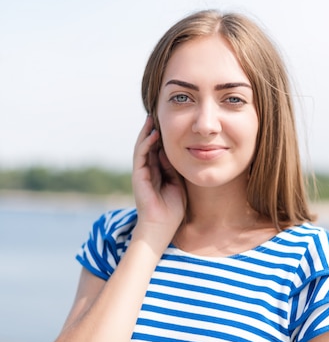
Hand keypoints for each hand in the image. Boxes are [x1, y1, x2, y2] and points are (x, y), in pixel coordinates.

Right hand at [132, 116, 185, 237]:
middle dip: (153, 130)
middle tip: (158, 114)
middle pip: (149, 146)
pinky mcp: (138, 177)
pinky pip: (141, 156)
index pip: (158, 151)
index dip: (164, 137)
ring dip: (147, 132)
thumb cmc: (172, 211)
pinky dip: (146, 144)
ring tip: (152, 118)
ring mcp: (141, 174)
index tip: (171, 123)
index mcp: (157, 174)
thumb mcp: (178, 184)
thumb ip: (176, 169)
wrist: (161, 227)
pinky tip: (153, 134)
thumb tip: (178, 151)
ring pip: (143, 148)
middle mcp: (147, 172)